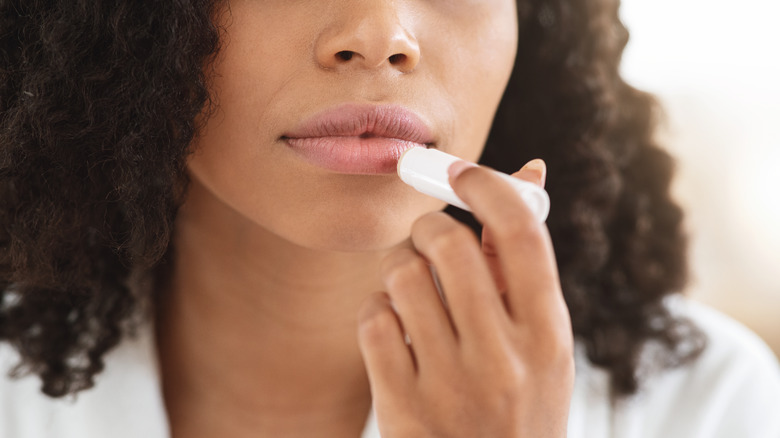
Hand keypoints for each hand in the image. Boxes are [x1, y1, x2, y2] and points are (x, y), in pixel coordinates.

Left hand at [357, 159, 573, 437]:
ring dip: (399, 270)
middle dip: (428, 228)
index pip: (522, 233)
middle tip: (426, 239)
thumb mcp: (540, 344)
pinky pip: (373, 318)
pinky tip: (396, 332)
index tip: (459, 171)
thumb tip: (528, 170)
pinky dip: (378, 312)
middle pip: (449, 244)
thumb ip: (524, 263)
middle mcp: (505, 359)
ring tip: (412, 293)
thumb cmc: (516, 403)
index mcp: (549, 335)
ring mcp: (451, 385)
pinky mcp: (403, 406)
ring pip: (402, 275)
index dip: (486, 185)